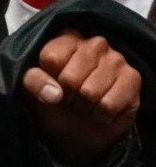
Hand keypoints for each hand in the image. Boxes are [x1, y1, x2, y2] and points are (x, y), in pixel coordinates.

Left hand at [22, 29, 141, 165]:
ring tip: (86, 102)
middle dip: (67, 96)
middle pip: (70, 78)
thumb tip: (54, 93)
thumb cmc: (55, 101)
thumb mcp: (33, 89)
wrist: (79, 128)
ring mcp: (116, 59)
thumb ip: (33, 82)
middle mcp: (94, 43)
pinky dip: (100, 115)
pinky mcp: (133, 78)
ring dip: (84, 107)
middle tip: (71, 97)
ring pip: (90, 93)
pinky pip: (108, 105)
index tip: (53, 83)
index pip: (51, 58)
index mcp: (66, 38)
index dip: (48, 80)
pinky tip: (101, 109)